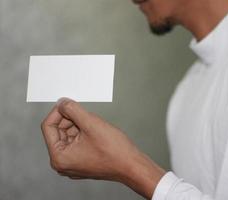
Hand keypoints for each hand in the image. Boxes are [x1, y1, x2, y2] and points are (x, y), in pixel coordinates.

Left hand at [41, 98, 164, 198]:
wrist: (132, 166)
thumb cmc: (115, 151)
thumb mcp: (91, 123)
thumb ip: (73, 110)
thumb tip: (62, 102)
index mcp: (59, 157)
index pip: (48, 127)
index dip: (58, 112)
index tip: (69, 103)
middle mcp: (63, 164)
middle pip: (58, 131)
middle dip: (70, 119)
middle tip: (86, 113)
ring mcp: (73, 164)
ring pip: (69, 136)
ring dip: (79, 125)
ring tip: (95, 125)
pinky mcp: (82, 162)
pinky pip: (77, 143)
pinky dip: (84, 133)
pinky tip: (97, 132)